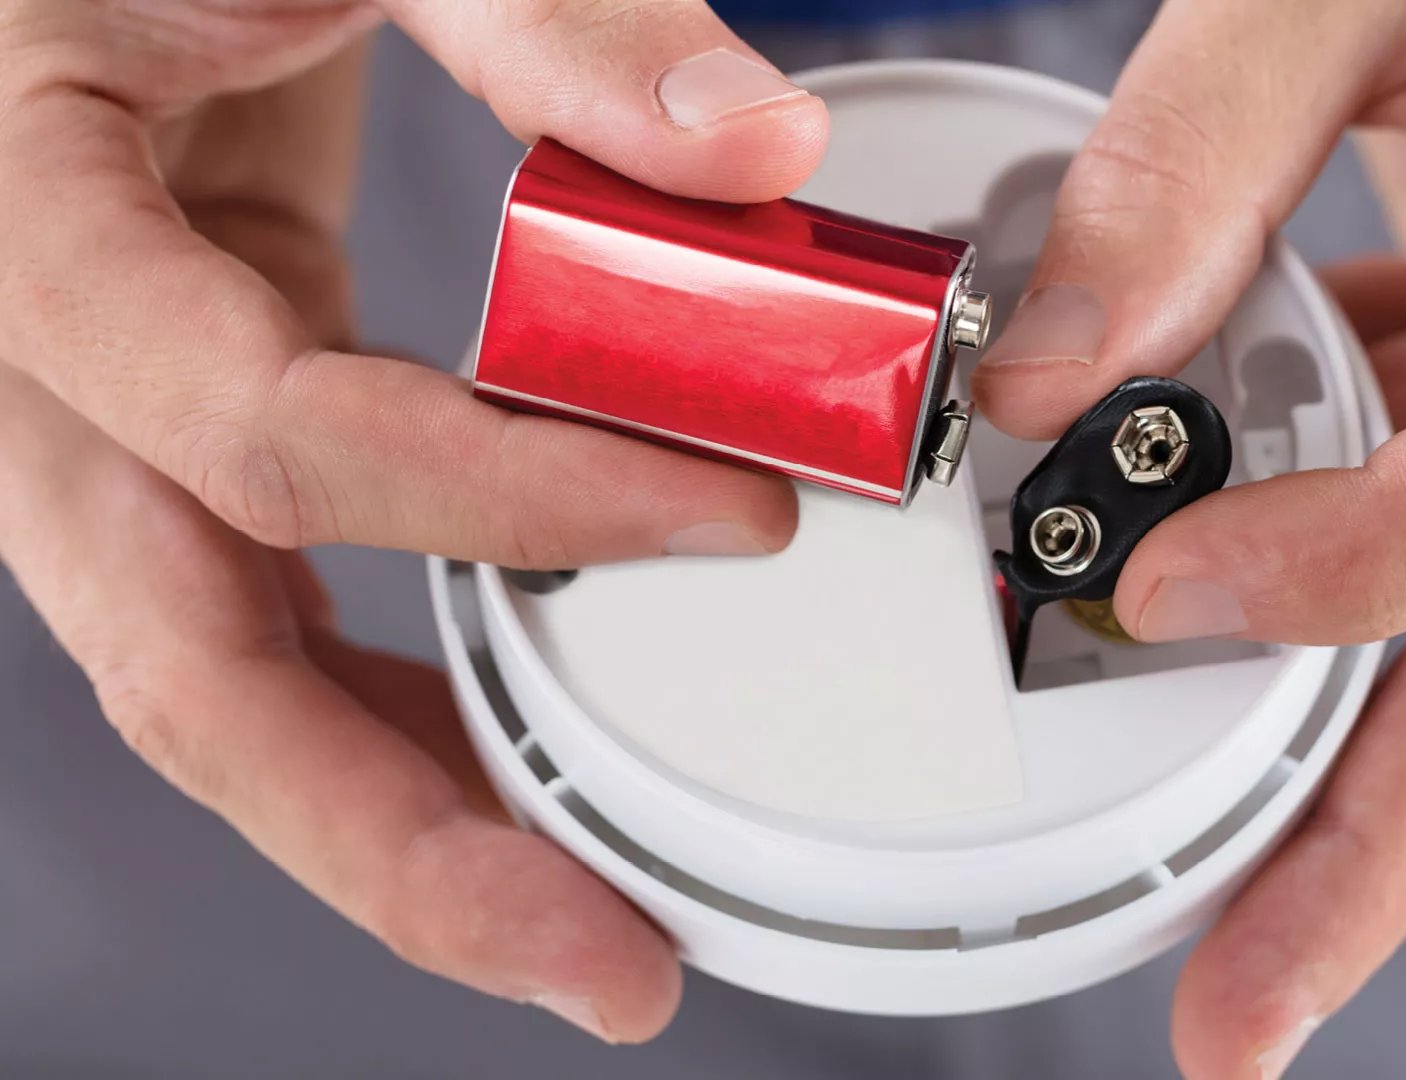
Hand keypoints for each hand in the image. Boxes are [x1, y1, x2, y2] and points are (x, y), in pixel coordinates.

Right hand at [0, 0, 831, 1040]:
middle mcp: (31, 370)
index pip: (268, 434)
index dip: (511, 500)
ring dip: (402, 815)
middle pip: (189, 670)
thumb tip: (760, 153)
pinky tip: (507, 758)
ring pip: (219, 679)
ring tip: (578, 927)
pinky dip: (389, 697)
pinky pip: (263, 609)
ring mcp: (96, 425)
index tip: (733, 513)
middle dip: (406, 837)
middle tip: (601, 961)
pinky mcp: (183, 428)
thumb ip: (545, 16)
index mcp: (23, 222)